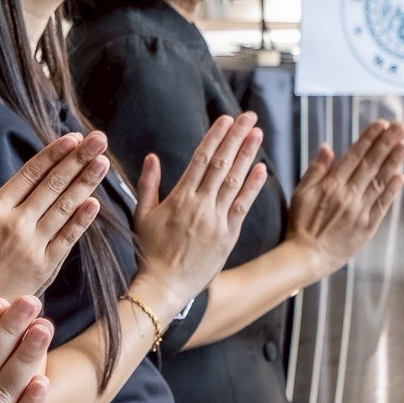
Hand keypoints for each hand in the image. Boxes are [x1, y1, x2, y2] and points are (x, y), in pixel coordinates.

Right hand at [0, 132, 107, 310]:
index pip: (30, 174)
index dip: (53, 154)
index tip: (72, 138)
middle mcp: (17, 224)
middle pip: (53, 184)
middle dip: (78, 159)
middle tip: (97, 140)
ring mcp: (33, 246)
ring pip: (65, 206)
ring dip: (86, 182)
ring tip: (103, 162)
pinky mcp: (45, 267)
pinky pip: (67, 238)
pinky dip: (82, 219)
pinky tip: (95, 202)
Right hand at [130, 113, 266, 308]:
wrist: (164, 285)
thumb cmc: (149, 251)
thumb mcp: (142, 215)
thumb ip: (149, 185)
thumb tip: (153, 157)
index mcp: (179, 199)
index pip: (200, 160)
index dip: (215, 138)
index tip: (226, 120)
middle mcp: (200, 206)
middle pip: (221, 164)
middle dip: (236, 138)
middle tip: (249, 117)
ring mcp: (216, 221)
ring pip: (234, 181)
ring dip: (247, 155)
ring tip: (257, 134)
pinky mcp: (228, 236)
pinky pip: (243, 206)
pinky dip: (253, 187)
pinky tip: (262, 169)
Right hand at [282, 121, 403, 275]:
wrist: (306, 256)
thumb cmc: (300, 224)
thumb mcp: (300, 193)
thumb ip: (316, 169)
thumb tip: (327, 146)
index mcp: (330, 185)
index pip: (354, 156)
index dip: (369, 138)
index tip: (381, 124)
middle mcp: (347, 195)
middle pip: (371, 164)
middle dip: (387, 143)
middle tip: (401, 126)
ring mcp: (359, 210)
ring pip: (380, 181)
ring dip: (394, 161)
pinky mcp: (368, 226)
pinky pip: (382, 204)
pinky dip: (392, 189)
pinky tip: (401, 175)